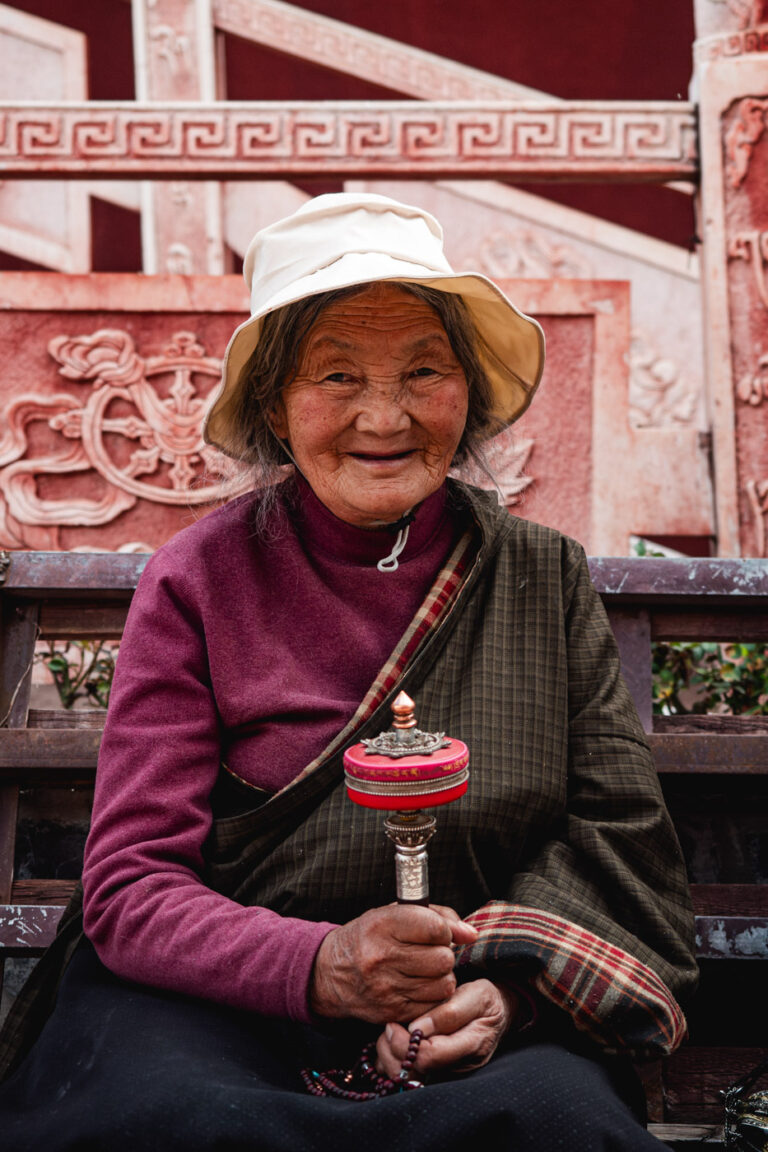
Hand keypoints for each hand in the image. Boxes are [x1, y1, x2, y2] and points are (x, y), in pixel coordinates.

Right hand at [309, 904, 477, 1023]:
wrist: (330, 973)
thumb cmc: (368, 937)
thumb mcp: (393, 914)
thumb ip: (437, 916)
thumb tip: (471, 934)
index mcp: (383, 925)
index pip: (435, 928)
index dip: (445, 930)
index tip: (439, 932)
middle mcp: (382, 957)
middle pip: (443, 958)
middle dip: (443, 954)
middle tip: (430, 952)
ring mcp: (387, 988)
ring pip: (443, 984)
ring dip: (441, 977)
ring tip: (425, 970)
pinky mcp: (392, 1012)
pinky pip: (433, 1006)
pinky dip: (432, 997)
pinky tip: (418, 987)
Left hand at [375, 978, 520, 1078]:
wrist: (498, 1014)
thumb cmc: (486, 1001)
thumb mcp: (476, 994)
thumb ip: (448, 1012)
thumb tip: (416, 1028)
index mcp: (471, 1046)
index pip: (430, 1056)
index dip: (405, 1043)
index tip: (393, 1023)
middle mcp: (459, 1067)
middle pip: (415, 1073)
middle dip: (392, 1050)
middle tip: (388, 1026)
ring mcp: (449, 1074)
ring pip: (409, 1080)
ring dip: (390, 1058)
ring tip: (389, 1034)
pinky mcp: (439, 1074)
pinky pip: (410, 1077)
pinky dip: (394, 1062)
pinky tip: (393, 1043)